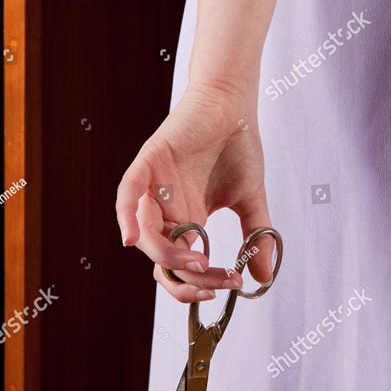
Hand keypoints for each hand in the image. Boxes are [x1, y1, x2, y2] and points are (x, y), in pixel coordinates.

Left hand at [116, 82, 273, 301]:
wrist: (234, 105)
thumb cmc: (238, 148)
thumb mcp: (251, 201)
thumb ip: (256, 238)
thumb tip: (264, 278)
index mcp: (186, 221)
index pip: (181, 265)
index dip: (199, 282)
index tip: (229, 285)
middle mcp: (166, 210)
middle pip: (162, 258)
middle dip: (188, 276)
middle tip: (215, 281)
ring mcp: (154, 188)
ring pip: (145, 234)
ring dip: (167, 255)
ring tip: (197, 262)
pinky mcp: (148, 163)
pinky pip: (127, 194)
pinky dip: (126, 216)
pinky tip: (130, 238)